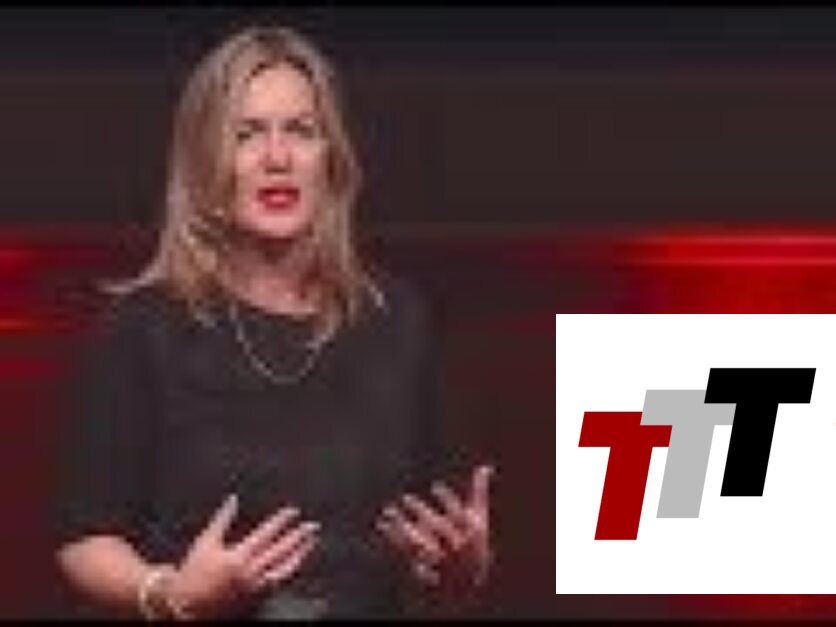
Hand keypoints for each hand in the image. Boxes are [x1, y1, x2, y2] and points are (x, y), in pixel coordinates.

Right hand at [166, 494, 318, 617]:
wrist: (185, 605)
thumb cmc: (193, 573)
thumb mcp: (205, 542)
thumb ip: (222, 519)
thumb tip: (233, 499)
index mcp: (238, 557)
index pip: (267, 534)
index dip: (282, 521)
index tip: (294, 512)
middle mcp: (251, 572)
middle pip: (281, 551)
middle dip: (299, 537)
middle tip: (312, 526)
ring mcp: (256, 587)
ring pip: (285, 569)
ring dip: (300, 554)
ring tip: (311, 543)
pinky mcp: (257, 599)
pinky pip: (279, 583)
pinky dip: (290, 571)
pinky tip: (297, 562)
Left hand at [376, 464, 493, 594]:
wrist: (467, 582)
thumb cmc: (474, 542)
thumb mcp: (480, 518)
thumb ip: (479, 491)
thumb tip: (485, 467)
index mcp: (470, 533)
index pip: (459, 516)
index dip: (447, 501)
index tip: (435, 486)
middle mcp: (454, 546)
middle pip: (436, 528)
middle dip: (421, 512)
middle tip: (406, 497)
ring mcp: (437, 557)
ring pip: (417, 541)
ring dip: (401, 526)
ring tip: (388, 511)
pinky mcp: (422, 562)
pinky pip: (404, 549)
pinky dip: (392, 536)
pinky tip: (382, 523)